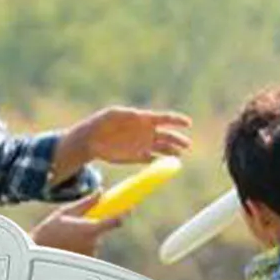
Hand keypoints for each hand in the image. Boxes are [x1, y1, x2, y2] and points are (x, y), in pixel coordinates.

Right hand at [30, 193, 125, 256]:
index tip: (128, 207)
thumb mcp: (65, 212)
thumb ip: (86, 203)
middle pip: (102, 230)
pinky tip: (65, 246)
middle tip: (76, 225)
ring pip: (94, 240)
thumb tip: (100, 192)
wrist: (35, 255)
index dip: (124, 213)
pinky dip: (80, 247)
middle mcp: (94, 243)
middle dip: (93, 225)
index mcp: (91, 229)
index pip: (116, 220)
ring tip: (66, 237)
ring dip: (85, 237)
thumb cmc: (48, 233)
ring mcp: (91, 254)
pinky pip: (88, 250)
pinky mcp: (85, 263)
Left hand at [62, 106, 191, 166]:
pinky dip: (158, 162)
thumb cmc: (102, 122)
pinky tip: (162, 165)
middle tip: (186, 146)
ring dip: (171, 153)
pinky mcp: (136, 157)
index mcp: (145, 119)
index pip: (166, 118)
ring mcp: (143, 145)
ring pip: (163, 149)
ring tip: (178, 157)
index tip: (188, 123)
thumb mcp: (112, 114)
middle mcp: (147, 132)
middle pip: (168, 136)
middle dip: (178, 140)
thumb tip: (136, 114)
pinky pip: (151, 160)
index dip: (178, 120)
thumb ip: (125, 114)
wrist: (92, 139)